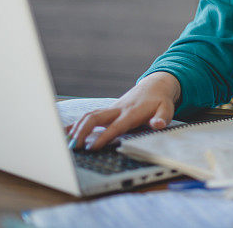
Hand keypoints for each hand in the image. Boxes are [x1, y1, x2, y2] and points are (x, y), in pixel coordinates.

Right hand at [66, 71, 180, 150]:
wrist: (155, 86)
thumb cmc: (160, 101)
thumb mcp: (167, 109)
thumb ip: (162, 118)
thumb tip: (157, 124)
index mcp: (132, 113)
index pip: (115, 126)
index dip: (104, 136)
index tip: (92, 147)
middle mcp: (118, 110)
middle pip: (96, 118)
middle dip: (83, 131)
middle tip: (74, 146)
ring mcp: (111, 109)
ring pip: (90, 115)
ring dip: (77, 128)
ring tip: (68, 143)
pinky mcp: (107, 110)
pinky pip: (90, 115)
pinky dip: (77, 123)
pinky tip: (65, 132)